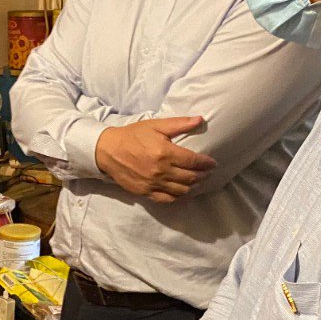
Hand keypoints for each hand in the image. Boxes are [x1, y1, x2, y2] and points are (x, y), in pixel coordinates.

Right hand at [94, 116, 215, 201]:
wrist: (108, 150)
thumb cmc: (133, 135)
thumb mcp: (156, 125)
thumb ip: (179, 124)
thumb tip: (200, 120)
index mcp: (165, 153)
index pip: (194, 161)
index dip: (206, 163)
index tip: (212, 163)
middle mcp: (161, 171)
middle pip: (191, 177)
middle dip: (203, 175)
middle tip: (207, 172)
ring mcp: (153, 183)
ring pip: (181, 190)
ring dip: (193, 186)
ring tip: (197, 181)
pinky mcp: (146, 192)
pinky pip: (167, 199)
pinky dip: (178, 197)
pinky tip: (182, 192)